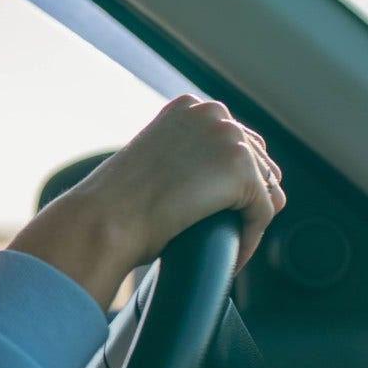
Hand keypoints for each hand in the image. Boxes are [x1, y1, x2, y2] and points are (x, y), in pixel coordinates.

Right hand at [7, 95, 283, 305]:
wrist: (103, 220)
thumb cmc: (114, 205)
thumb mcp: (152, 164)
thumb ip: (182, 158)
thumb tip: (204, 180)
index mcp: (188, 108)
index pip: (235, 142)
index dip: (232, 181)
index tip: (223, 211)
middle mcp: (212, 114)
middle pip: (259, 161)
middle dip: (248, 199)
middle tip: (231, 232)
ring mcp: (229, 139)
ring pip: (265, 188)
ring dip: (249, 221)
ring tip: (231, 248)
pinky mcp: (241, 172)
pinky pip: (262, 214)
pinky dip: (250, 241)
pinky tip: (232, 260)